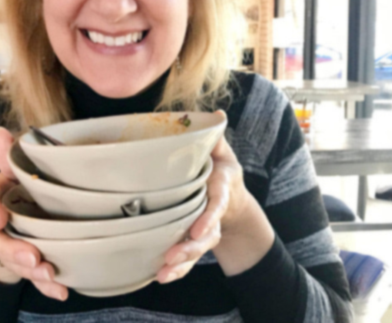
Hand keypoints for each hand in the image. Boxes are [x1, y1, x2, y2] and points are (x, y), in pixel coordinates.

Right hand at [0, 127, 67, 300]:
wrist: (27, 221)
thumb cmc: (28, 190)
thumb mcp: (22, 172)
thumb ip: (11, 157)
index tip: (1, 219)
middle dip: (15, 251)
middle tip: (34, 259)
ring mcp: (8, 245)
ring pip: (14, 261)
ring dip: (32, 271)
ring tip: (51, 275)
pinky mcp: (21, 263)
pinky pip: (32, 277)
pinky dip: (47, 285)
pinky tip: (61, 290)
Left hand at [157, 110, 274, 282]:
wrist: (232, 202)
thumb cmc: (219, 172)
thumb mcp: (223, 154)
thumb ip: (216, 137)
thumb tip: (216, 113)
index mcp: (220, 190)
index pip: (217, 204)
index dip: (209, 218)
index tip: (200, 229)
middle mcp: (214, 215)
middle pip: (206, 235)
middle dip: (190, 248)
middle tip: (171, 257)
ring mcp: (205, 232)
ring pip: (196, 251)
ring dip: (181, 264)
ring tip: (163, 273)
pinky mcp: (194, 242)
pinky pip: (187, 260)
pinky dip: (176, 271)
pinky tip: (159, 277)